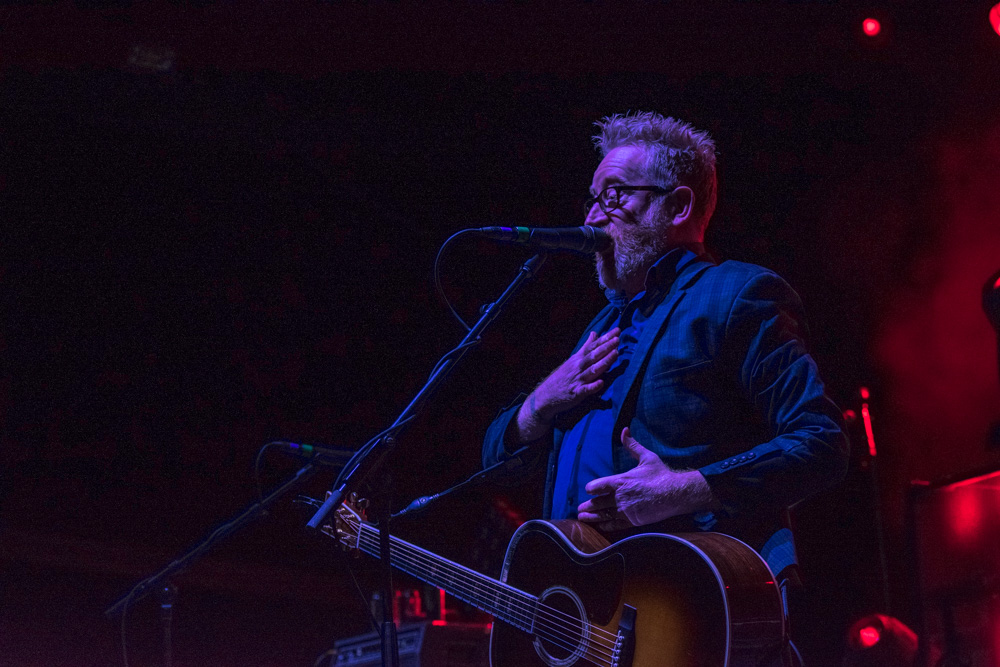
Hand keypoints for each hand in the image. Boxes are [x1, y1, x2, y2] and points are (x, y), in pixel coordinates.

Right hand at [514, 328, 619, 442]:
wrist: (545, 395)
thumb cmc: (563, 377)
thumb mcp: (573, 359)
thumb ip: (586, 347)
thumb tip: (594, 333)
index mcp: (578, 359)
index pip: (593, 346)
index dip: (605, 338)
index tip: (617, 330)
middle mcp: (578, 367)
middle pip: (594, 355)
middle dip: (606, 347)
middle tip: (617, 339)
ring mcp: (577, 380)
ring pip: (592, 370)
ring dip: (604, 362)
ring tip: (615, 354)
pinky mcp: (576, 393)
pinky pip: (585, 390)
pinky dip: (593, 386)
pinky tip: (601, 383)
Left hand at [577, 427, 716, 531]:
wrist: (675, 493)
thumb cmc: (661, 475)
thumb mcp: (646, 457)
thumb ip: (632, 446)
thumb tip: (624, 430)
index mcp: (620, 481)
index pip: (598, 486)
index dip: (592, 488)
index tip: (588, 490)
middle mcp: (620, 497)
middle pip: (598, 502)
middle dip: (588, 505)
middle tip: (579, 508)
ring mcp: (626, 510)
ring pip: (604, 515)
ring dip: (592, 517)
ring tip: (583, 518)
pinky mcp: (633, 520)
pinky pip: (615, 524)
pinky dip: (606, 525)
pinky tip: (601, 526)